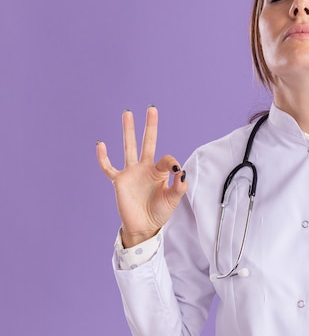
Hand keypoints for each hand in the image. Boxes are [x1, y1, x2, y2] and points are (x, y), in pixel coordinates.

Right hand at [96, 106, 187, 247]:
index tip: (174, 172)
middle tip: (151, 109)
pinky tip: (101, 144)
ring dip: (128, 131)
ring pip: (129, 148)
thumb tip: (180, 171)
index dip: (171, 162)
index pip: (166, 159)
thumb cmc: (159, 212)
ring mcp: (131, 173)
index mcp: (159, 172)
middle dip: (149, 126)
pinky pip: (108, 167)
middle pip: (147, 142)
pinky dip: (103, 157)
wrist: (144, 226)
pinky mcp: (119, 181)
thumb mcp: (173, 199)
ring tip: (127, 113)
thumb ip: (179, 185)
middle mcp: (144, 168)